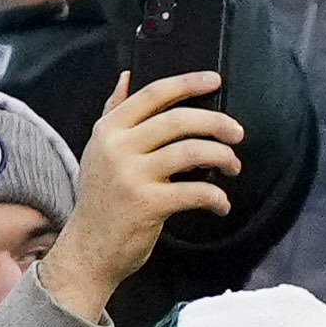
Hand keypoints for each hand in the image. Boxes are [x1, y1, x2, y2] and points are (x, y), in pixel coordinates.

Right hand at [43, 51, 239, 313]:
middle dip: (217, 123)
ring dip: (223, 157)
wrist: (88, 249)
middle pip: (179, 120)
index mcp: (107, 131)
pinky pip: (197, 191)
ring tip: (233, 166)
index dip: (187, 83)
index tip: (215, 80)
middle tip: (237, 133)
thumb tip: (127, 76)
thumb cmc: (101, 199)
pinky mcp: (148, 204)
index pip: (152, 95)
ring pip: (193, 151)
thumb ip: (113, 114)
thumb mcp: (98, 151)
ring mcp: (131, 177)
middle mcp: (116, 149)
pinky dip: (218, 197)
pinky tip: (221, 204)